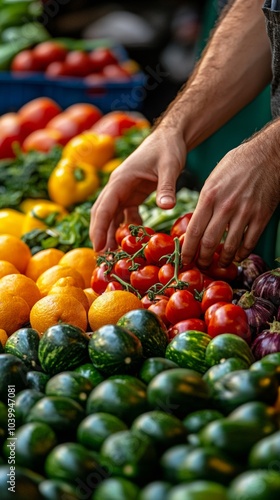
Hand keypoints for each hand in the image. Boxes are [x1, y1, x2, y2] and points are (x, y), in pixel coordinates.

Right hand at [90, 126, 186, 250]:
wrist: (170, 137)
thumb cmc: (168, 148)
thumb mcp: (170, 166)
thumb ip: (167, 187)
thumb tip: (166, 207)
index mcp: (120, 180)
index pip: (105, 207)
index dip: (100, 229)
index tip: (98, 248)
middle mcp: (117, 186)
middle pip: (102, 213)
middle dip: (100, 235)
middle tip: (102, 258)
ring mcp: (123, 191)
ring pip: (111, 215)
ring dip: (110, 233)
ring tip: (113, 255)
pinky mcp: (132, 194)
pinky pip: (124, 214)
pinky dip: (125, 227)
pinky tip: (132, 239)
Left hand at [181, 131, 279, 267]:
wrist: (267, 154)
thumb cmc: (237, 164)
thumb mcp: (213, 179)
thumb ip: (205, 201)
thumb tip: (197, 223)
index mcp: (209, 196)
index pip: (194, 230)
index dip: (188, 249)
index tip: (185, 260)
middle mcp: (225, 206)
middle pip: (209, 242)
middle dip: (203, 259)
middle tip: (201, 265)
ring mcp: (244, 212)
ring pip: (230, 246)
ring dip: (224, 259)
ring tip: (220, 264)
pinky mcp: (261, 216)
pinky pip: (250, 241)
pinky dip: (242, 253)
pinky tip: (238, 255)